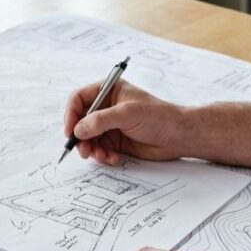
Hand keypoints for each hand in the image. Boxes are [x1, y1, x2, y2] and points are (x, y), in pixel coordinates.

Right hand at [63, 79, 190, 164]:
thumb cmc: (158, 117)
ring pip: (89, 138)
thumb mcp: (127, 114)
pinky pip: (100, 149)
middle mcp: (106, 107)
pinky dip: (103, 155)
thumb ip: (101, 120)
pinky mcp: (116, 141)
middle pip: (80, 121)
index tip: (70, 131)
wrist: (179, 136)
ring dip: (92, 149)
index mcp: (108, 91)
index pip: (79, 99)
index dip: (71, 114)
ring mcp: (111, 125)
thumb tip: (78, 129)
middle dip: (81, 137)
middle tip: (84, 151)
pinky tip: (113, 159)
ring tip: (102, 156)